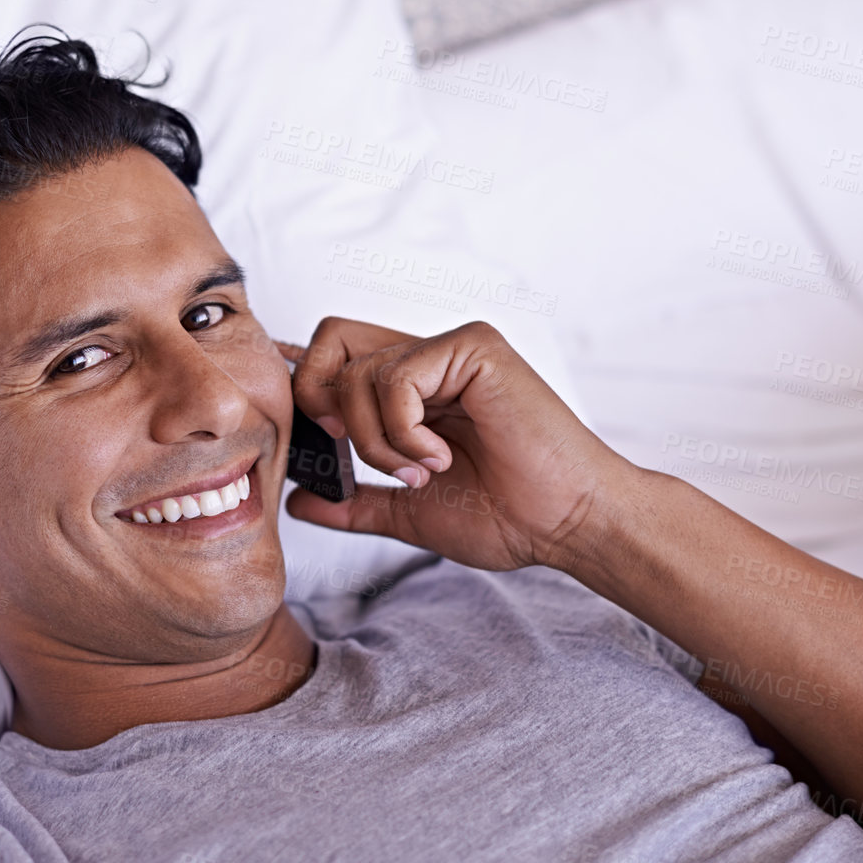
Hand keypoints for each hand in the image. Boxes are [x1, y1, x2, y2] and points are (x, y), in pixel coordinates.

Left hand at [279, 317, 634, 571]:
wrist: (564, 524)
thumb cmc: (508, 516)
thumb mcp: (410, 512)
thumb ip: (354, 502)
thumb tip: (298, 500)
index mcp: (415, 387)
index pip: (335, 357)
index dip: (309, 391)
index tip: (326, 446)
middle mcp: (431, 358)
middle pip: (332, 339)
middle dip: (323, 400)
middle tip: (354, 449)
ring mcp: (452, 349)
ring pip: (359, 370)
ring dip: (377, 439)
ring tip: (422, 473)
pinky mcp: (473, 349)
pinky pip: (397, 378)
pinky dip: (404, 430)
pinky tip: (440, 460)